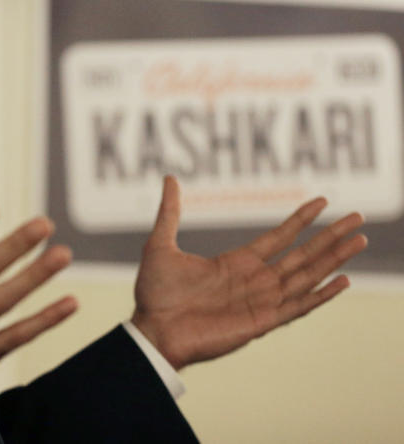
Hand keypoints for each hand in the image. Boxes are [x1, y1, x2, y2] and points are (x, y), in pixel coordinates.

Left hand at [131, 176, 367, 370]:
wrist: (151, 329)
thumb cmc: (155, 293)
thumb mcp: (161, 244)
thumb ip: (170, 212)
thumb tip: (169, 178)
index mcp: (236, 263)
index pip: (279, 237)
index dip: (301, 220)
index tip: (322, 201)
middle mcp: (254, 281)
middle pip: (302, 254)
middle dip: (330, 236)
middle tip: (358, 218)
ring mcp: (260, 301)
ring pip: (306, 276)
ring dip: (333, 259)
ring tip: (358, 240)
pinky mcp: (260, 322)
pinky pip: (297, 307)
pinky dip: (320, 295)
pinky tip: (342, 281)